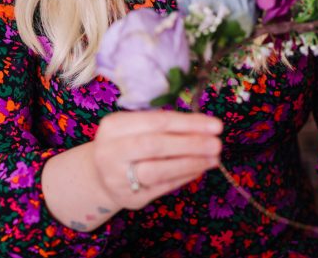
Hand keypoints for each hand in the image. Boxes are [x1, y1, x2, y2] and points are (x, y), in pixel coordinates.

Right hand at [92, 111, 222, 210]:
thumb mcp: (140, 128)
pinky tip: (199, 169)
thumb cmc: (129, 144)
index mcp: (115, 125)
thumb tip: (208, 127)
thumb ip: (169, 126)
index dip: (189, 123)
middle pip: (155, 145)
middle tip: (217, 145)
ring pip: (157, 170)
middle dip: (191, 144)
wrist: (100, 175)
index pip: (157, 121)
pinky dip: (183, 177)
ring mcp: (115, 176)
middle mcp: (110, 150)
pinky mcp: (127, 197)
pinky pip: (161, 187)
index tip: (216, 126)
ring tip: (213, 159)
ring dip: (190, 163)